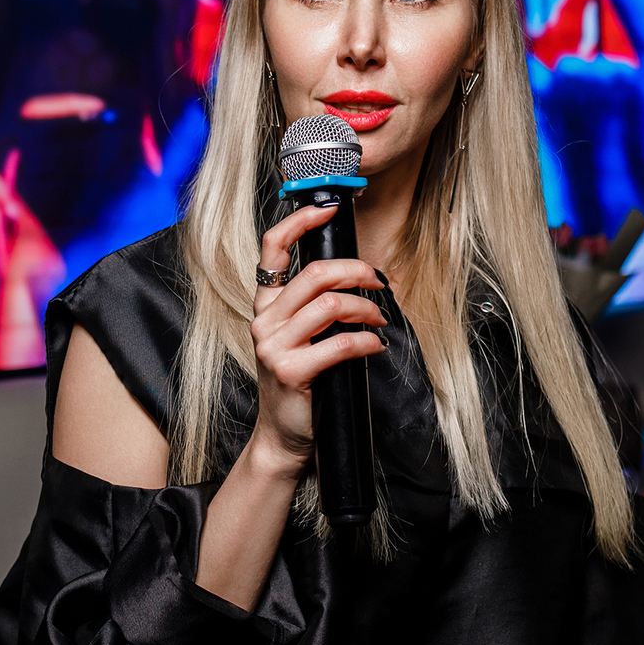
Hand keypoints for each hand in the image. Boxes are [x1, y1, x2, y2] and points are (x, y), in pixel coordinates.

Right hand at [246, 202, 386, 472]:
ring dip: (367, 308)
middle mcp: (264, 321)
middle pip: (314, 273)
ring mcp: (273, 347)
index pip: (272, 248)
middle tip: (379, 281)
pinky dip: (367, 342)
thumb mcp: (300, 337)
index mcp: (265, 306)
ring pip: (330, 305)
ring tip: (380, 319)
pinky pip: (340, 343)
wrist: (284, 434)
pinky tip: (376, 346)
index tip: (329, 209)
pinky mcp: (290, 371)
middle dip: (355, 270)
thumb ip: (314, 305)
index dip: (300, 222)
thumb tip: (356, 274)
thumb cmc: (301, 382)